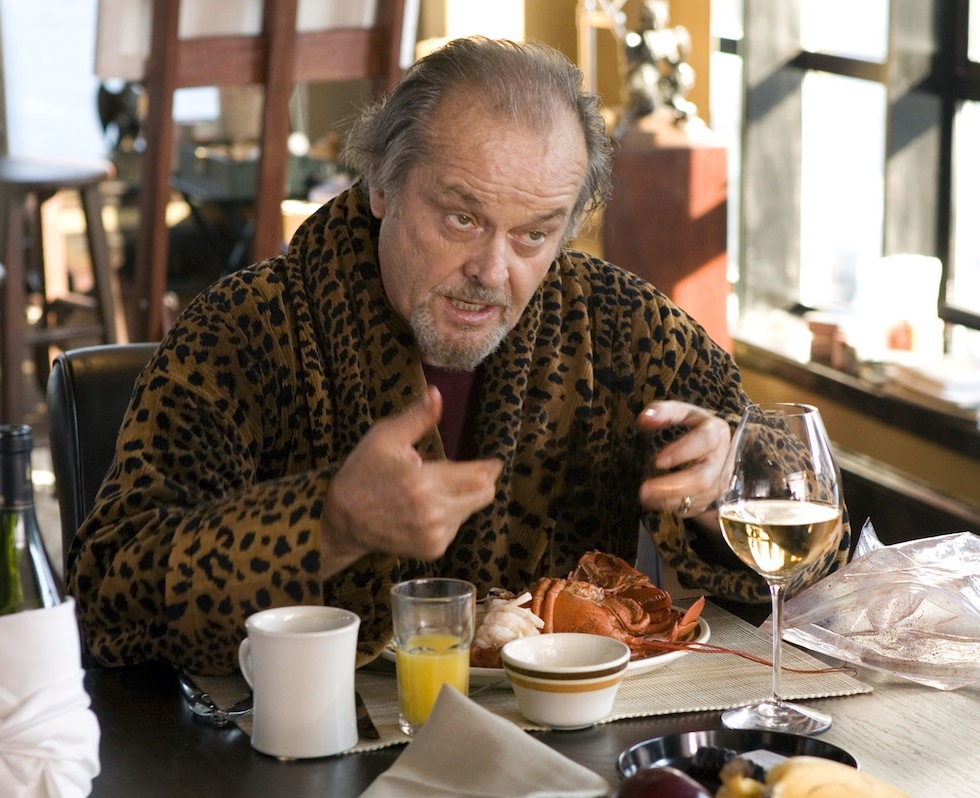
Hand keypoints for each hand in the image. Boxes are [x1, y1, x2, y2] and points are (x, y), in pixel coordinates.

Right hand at [323, 386, 502, 568]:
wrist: (341, 519)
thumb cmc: (363, 473)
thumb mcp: (385, 437)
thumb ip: (417, 417)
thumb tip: (437, 393)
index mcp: (422, 483)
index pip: (477, 477)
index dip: (490, 467)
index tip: (494, 462)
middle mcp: (432, 513)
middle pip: (483, 496)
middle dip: (481, 482)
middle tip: (470, 472)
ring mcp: (433, 535)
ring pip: (470, 511)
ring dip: (462, 498)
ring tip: (433, 490)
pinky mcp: (431, 550)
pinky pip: (456, 528)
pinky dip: (449, 516)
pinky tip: (425, 509)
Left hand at [636, 400, 730, 521]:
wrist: (715, 448)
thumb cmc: (694, 427)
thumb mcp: (681, 412)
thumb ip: (662, 412)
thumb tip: (644, 420)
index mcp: (717, 432)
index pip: (705, 441)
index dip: (682, 451)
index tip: (658, 460)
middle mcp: (723, 459)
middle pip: (702, 478)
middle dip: (672, 486)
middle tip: (644, 490)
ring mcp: (721, 482)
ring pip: (698, 498)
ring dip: (668, 500)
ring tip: (644, 496)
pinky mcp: (714, 499)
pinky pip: (694, 509)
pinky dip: (673, 507)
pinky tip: (655, 502)